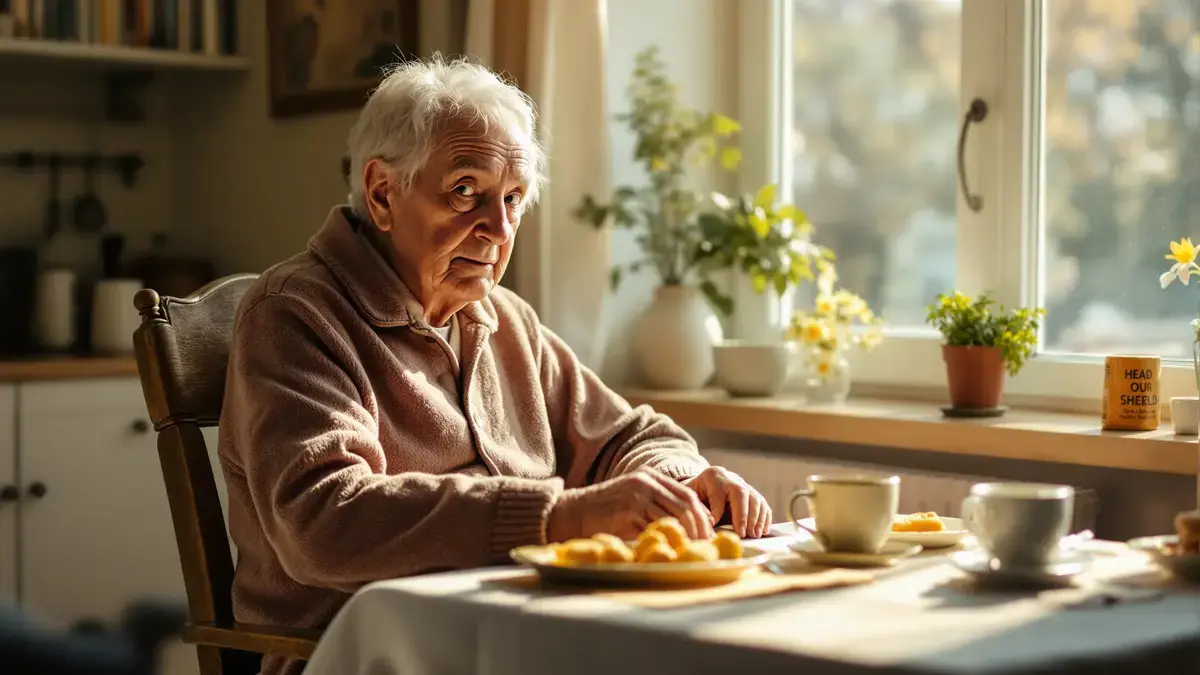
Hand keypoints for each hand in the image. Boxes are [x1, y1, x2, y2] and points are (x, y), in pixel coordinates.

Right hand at [547, 470, 713, 541]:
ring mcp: (636, 495)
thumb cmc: (603, 512)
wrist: (572, 512)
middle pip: (685, 504)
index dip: (702, 515)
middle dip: (699, 528)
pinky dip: (663, 541)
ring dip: (685, 537)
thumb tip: (688, 527)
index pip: (687, 494)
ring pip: (672, 517)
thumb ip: (656, 505)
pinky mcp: (627, 511)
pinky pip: (652, 528)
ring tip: (690, 552)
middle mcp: (646, 482)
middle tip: (705, 546)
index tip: (709, 533)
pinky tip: (668, 551)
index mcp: (650, 477)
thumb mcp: (632, 499)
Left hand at [683, 467, 771, 537]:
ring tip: (754, 535)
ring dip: (757, 518)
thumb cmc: (695, 495)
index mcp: (712, 476)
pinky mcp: (752, 493)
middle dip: (744, 515)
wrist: (703, 486)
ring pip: (755, 498)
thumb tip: (711, 523)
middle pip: (741, 492)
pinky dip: (764, 518)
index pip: (718, 493)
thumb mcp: (691, 499)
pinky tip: (762, 531)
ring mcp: (744, 484)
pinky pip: (763, 504)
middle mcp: (730, 478)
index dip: (718, 510)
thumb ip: (699, 509)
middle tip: (743, 534)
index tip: (716, 525)